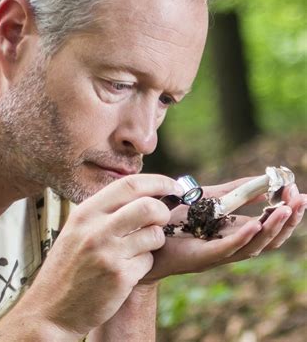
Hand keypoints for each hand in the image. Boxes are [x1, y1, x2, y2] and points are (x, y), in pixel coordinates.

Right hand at [16, 175, 183, 337]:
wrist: (51, 307)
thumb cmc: (68, 264)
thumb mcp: (77, 228)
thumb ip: (104, 211)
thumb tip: (141, 193)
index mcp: (85, 212)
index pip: (129, 184)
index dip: (158, 182)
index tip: (173, 186)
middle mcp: (96, 229)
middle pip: (148, 206)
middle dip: (163, 211)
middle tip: (163, 218)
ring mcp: (108, 253)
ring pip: (154, 234)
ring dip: (154, 240)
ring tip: (139, 247)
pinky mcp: (120, 277)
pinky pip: (148, 261)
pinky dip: (144, 263)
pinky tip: (127, 269)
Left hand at [140, 176, 306, 282]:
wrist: (147, 235)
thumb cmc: (177, 220)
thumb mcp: (210, 198)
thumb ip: (235, 191)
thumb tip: (265, 182)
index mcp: (237, 231)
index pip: (271, 224)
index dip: (287, 209)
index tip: (298, 190)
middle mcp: (234, 244)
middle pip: (271, 237)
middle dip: (288, 219)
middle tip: (301, 199)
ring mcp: (220, 252)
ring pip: (255, 245)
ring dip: (272, 228)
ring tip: (286, 210)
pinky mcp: (204, 256)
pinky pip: (228, 249)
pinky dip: (244, 238)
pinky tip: (256, 225)